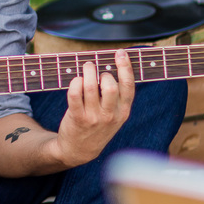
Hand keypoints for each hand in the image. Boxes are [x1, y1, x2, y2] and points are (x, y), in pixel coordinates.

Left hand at [52, 49, 134, 167]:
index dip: (126, 67)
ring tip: (86, 68)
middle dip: (103, 73)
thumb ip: (116, 97)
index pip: (129, 87)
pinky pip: (75, 94)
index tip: (121, 53)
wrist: (79, 150)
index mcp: (123, 112)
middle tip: (96, 70)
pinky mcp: (77, 117)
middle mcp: (110, 115)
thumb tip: (111, 67)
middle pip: (110, 86)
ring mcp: (93, 117)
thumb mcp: (114, 116)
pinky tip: (76, 81)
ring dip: (87, 72)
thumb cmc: (97, 126)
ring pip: (90, 87)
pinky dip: (75, 82)